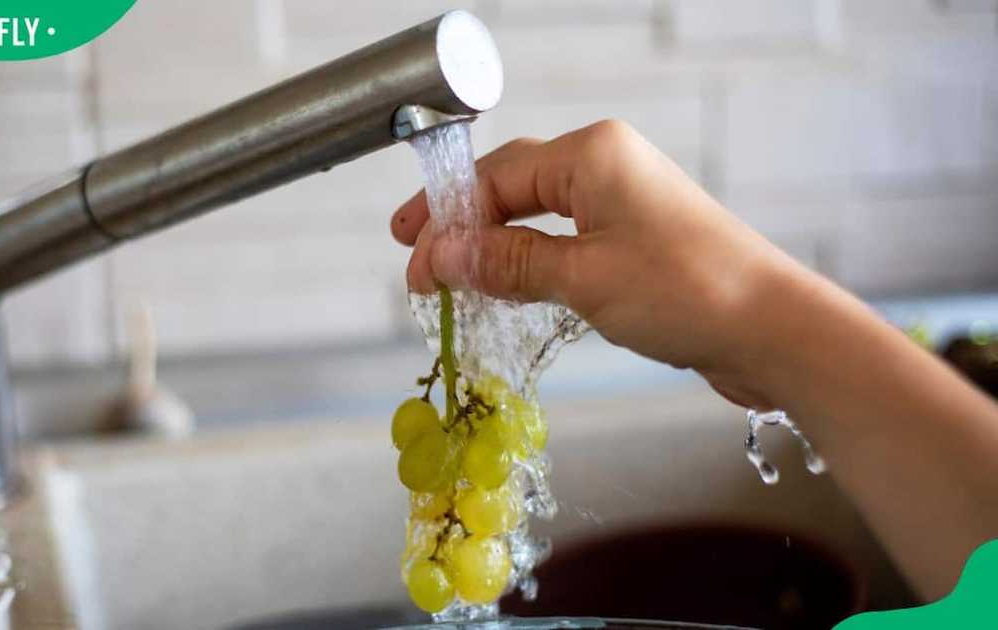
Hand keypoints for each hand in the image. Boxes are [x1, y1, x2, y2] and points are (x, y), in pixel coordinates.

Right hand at [392, 120, 801, 408]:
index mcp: (592, 155)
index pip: (496, 177)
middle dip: (462, 228)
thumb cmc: (687, 292)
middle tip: (418, 267)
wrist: (773, 330)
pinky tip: (507, 285)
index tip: (410, 258)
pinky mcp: (637, 239)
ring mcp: (625, 202)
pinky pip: (566, 242)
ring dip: (494, 248)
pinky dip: (530, 263)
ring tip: (452, 279)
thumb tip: (438, 256)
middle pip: (512, 188)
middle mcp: (607, 167)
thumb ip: (507, 263)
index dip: (446, 218)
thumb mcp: (583, 278)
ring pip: (538, 218)